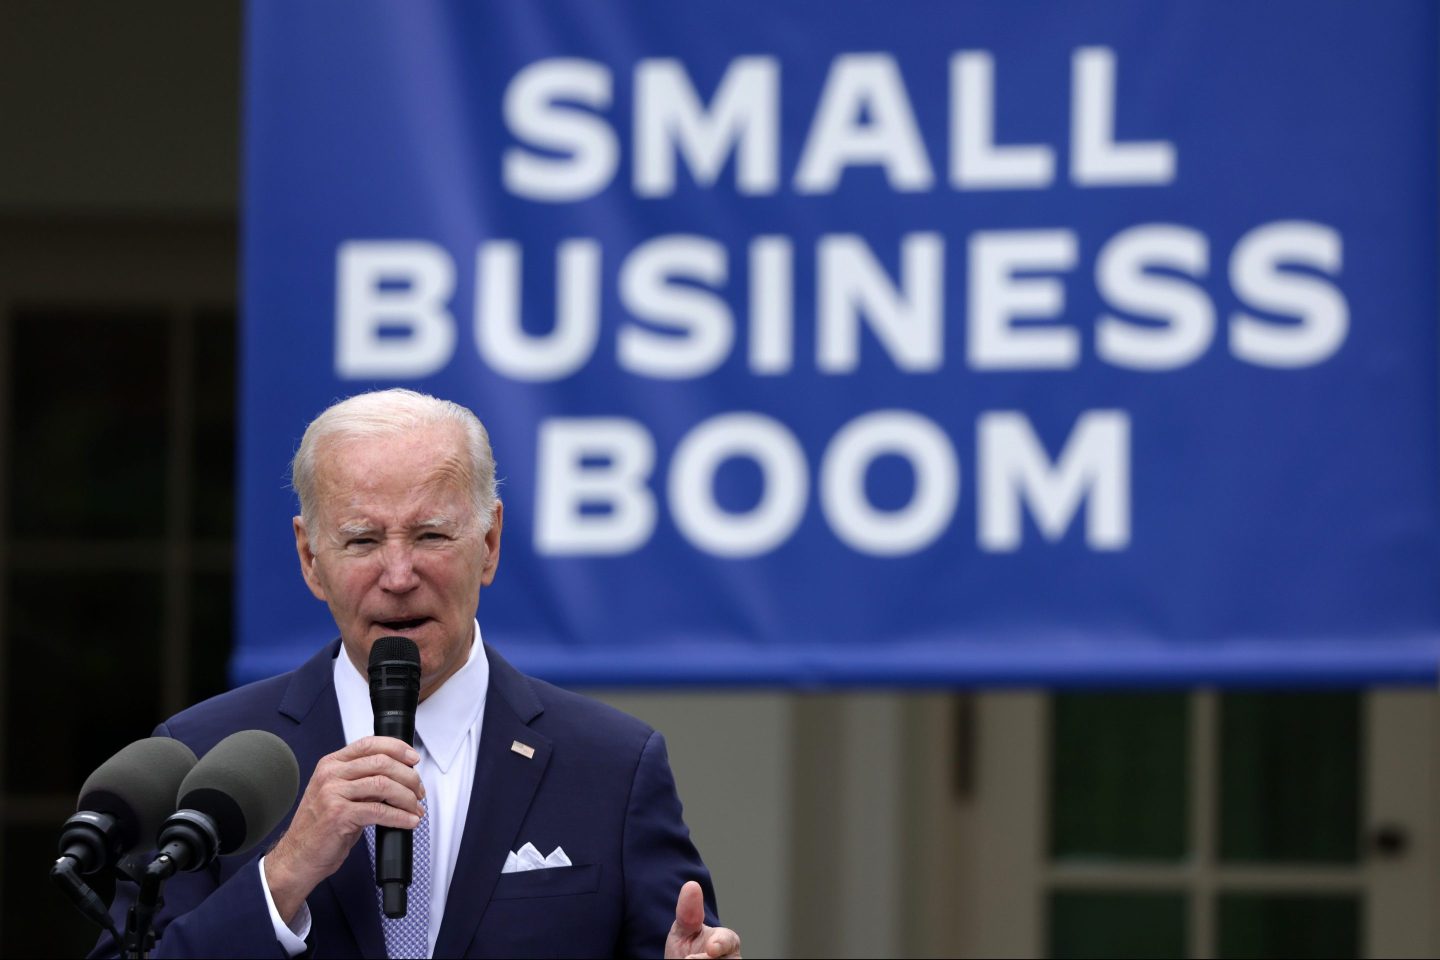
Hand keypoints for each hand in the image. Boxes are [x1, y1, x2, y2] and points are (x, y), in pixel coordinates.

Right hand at [263, 736, 424, 922]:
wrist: (297, 857)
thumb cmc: (320, 828)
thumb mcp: (338, 794)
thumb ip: (362, 780)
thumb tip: (399, 776)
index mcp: (331, 764)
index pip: (369, 743)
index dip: (397, 748)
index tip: (413, 759)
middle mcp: (330, 774)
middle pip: (381, 762)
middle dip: (408, 777)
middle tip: (418, 791)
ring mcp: (333, 793)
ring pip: (383, 784)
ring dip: (407, 797)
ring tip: (415, 808)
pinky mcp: (339, 815)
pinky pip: (379, 811)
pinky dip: (399, 817)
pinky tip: (408, 821)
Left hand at [664, 880, 741, 958]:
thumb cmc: (685, 949)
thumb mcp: (683, 931)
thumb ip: (689, 912)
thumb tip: (692, 885)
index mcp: (727, 941)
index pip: (729, 940)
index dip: (721, 944)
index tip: (710, 948)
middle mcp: (732, 958)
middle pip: (728, 959)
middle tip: (687, 959)